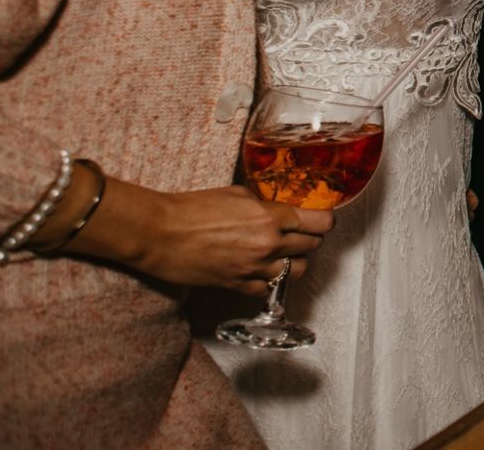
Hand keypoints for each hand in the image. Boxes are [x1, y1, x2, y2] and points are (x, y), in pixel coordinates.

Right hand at [80, 181, 332, 296]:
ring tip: (285, 252)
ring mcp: (253, 269)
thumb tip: (280, 211)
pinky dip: (271, 280)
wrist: (159, 233)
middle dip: (311, 238)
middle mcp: (268, 245)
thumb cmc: (192, 208)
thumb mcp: (237, 193)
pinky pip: (268, 289)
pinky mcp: (237, 286)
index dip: (324, 220)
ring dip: (296, 261)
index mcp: (270, 217)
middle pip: (313, 246)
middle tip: (302, 232)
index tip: (321, 218)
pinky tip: (263, 269)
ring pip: (298, 272)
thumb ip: (265, 205)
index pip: (321, 223)